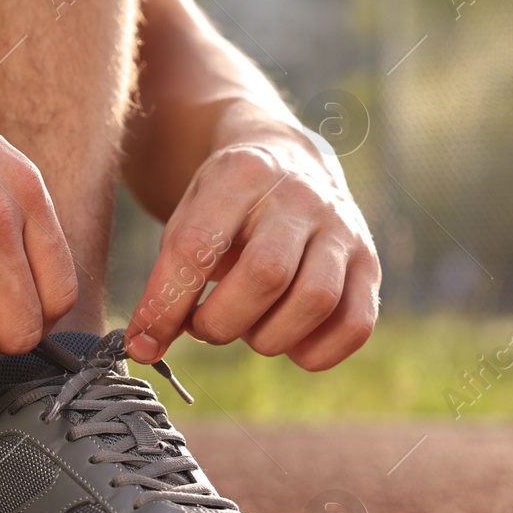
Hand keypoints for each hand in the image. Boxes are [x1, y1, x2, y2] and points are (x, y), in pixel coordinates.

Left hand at [125, 115, 379, 370]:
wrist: (287, 161)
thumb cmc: (225, 206)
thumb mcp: (187, 220)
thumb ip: (167, 281)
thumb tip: (144, 348)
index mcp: (242, 174)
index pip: (198, 247)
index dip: (166, 304)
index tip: (143, 339)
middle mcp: (300, 196)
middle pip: (266, 274)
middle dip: (221, 322)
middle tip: (205, 326)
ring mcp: (343, 227)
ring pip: (315, 300)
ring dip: (268, 337)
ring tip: (247, 328)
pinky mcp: (369, 262)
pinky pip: (356, 324)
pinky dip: (317, 352)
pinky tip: (289, 342)